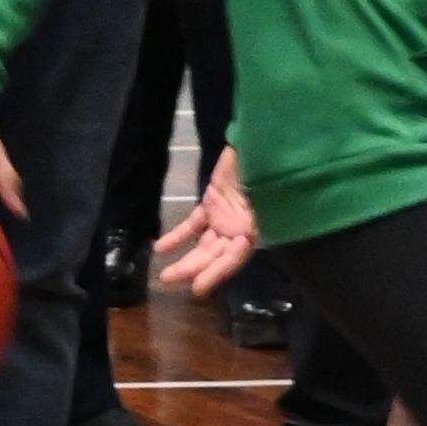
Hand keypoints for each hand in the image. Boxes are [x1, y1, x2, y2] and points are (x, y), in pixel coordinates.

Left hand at [155, 152, 256, 292]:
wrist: (260, 138)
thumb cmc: (266, 162)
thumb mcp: (265, 186)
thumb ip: (256, 209)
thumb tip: (243, 238)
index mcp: (259, 226)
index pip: (236, 256)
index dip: (218, 272)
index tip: (198, 288)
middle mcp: (242, 227)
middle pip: (217, 255)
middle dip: (195, 270)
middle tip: (170, 281)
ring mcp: (226, 216)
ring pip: (204, 245)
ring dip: (186, 260)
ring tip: (165, 276)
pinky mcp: (213, 203)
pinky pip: (194, 225)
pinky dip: (178, 237)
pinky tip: (161, 248)